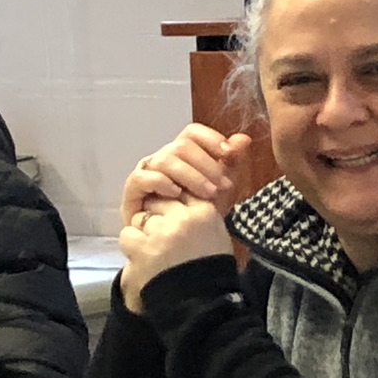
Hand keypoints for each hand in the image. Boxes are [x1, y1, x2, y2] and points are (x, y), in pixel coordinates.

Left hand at [117, 196, 233, 312]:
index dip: (172, 206)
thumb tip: (179, 194)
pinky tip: (143, 258)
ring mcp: (163, 232)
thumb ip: (199, 213)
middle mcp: (184, 217)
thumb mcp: (216, 234)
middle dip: (157, 215)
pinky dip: (132, 246)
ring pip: (141, 217)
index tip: (172, 219)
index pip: (180, 191)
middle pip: (159, 200)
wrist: (201, 304)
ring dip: (144, 232)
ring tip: (155, 251)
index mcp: (206, 211)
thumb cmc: (210, 269)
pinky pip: (128, 234)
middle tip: (164, 238)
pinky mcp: (145, 248)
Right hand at [120, 124, 252, 228]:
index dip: (210, 138)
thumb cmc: (196, 214)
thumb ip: (233, 164)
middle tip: (224, 186)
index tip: (229, 153)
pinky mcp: (133, 191)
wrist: (176, 244)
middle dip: (207, 165)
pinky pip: (142, 177)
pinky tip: (176, 194)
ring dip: (190, 176)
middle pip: (182, 146)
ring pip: (165, 160)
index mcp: (183, 154)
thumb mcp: (222, 190)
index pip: (193, 133)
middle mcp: (163, 158)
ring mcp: (146, 172)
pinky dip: (160, 182)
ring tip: (208, 195)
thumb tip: (244, 139)